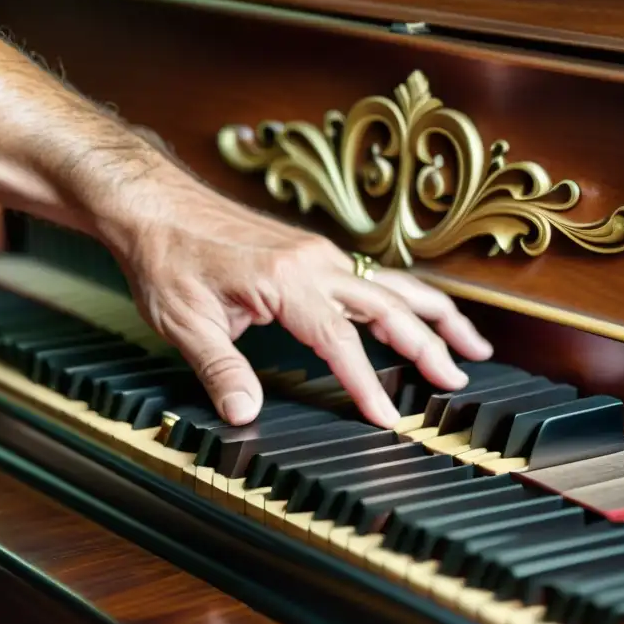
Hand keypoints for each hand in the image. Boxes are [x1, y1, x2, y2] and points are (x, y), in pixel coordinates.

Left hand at [114, 192, 492, 428]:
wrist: (153, 204)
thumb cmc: (166, 256)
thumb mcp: (184, 321)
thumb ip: (220, 369)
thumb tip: (246, 414)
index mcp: (287, 280)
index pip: (341, 341)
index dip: (367, 384)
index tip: (389, 419)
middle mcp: (314, 261)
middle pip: (389, 307)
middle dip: (429, 346)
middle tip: (457, 381)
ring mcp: (317, 253)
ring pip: (392, 284)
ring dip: (435, 314)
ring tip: (471, 344)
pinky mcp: (310, 253)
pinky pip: (372, 275)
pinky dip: (405, 298)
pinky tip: (417, 313)